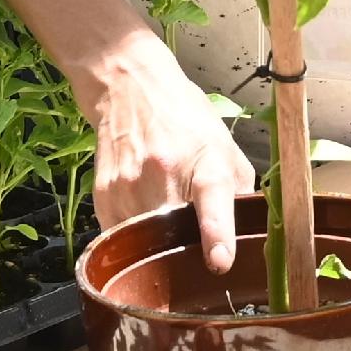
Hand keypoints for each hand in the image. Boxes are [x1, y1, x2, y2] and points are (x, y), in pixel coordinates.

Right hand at [78, 31, 252, 272]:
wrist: (130, 88)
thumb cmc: (184, 118)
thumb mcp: (225, 146)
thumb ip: (239, 191)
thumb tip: (247, 235)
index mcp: (205, 162)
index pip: (213, 199)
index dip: (217, 233)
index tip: (220, 262)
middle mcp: (164, 174)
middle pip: (176, 235)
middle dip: (187, 251)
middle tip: (194, 248)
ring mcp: (128, 187)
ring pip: (145, 243)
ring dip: (159, 244)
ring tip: (165, 216)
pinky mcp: (103, 197)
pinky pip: (122, 237)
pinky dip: (136, 234)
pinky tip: (143, 208)